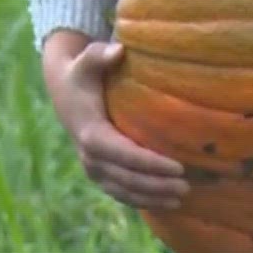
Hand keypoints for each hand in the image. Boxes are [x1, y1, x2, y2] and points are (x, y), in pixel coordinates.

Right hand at [43, 35, 188, 209]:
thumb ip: (100, 55)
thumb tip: (118, 50)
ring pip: (124, 191)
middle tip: (187, 186)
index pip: (125, 154)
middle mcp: (90, 156)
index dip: (151, 163)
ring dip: (152, 197)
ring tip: (181, 198)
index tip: (178, 167)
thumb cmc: (83, 74)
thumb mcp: (87, 61)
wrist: (64, 92)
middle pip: (127, 178)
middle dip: (157, 185)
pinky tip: (166, 202)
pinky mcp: (99, 174)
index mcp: (91, 133)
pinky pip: (121, 193)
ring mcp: (93, 168)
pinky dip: (142, 200)